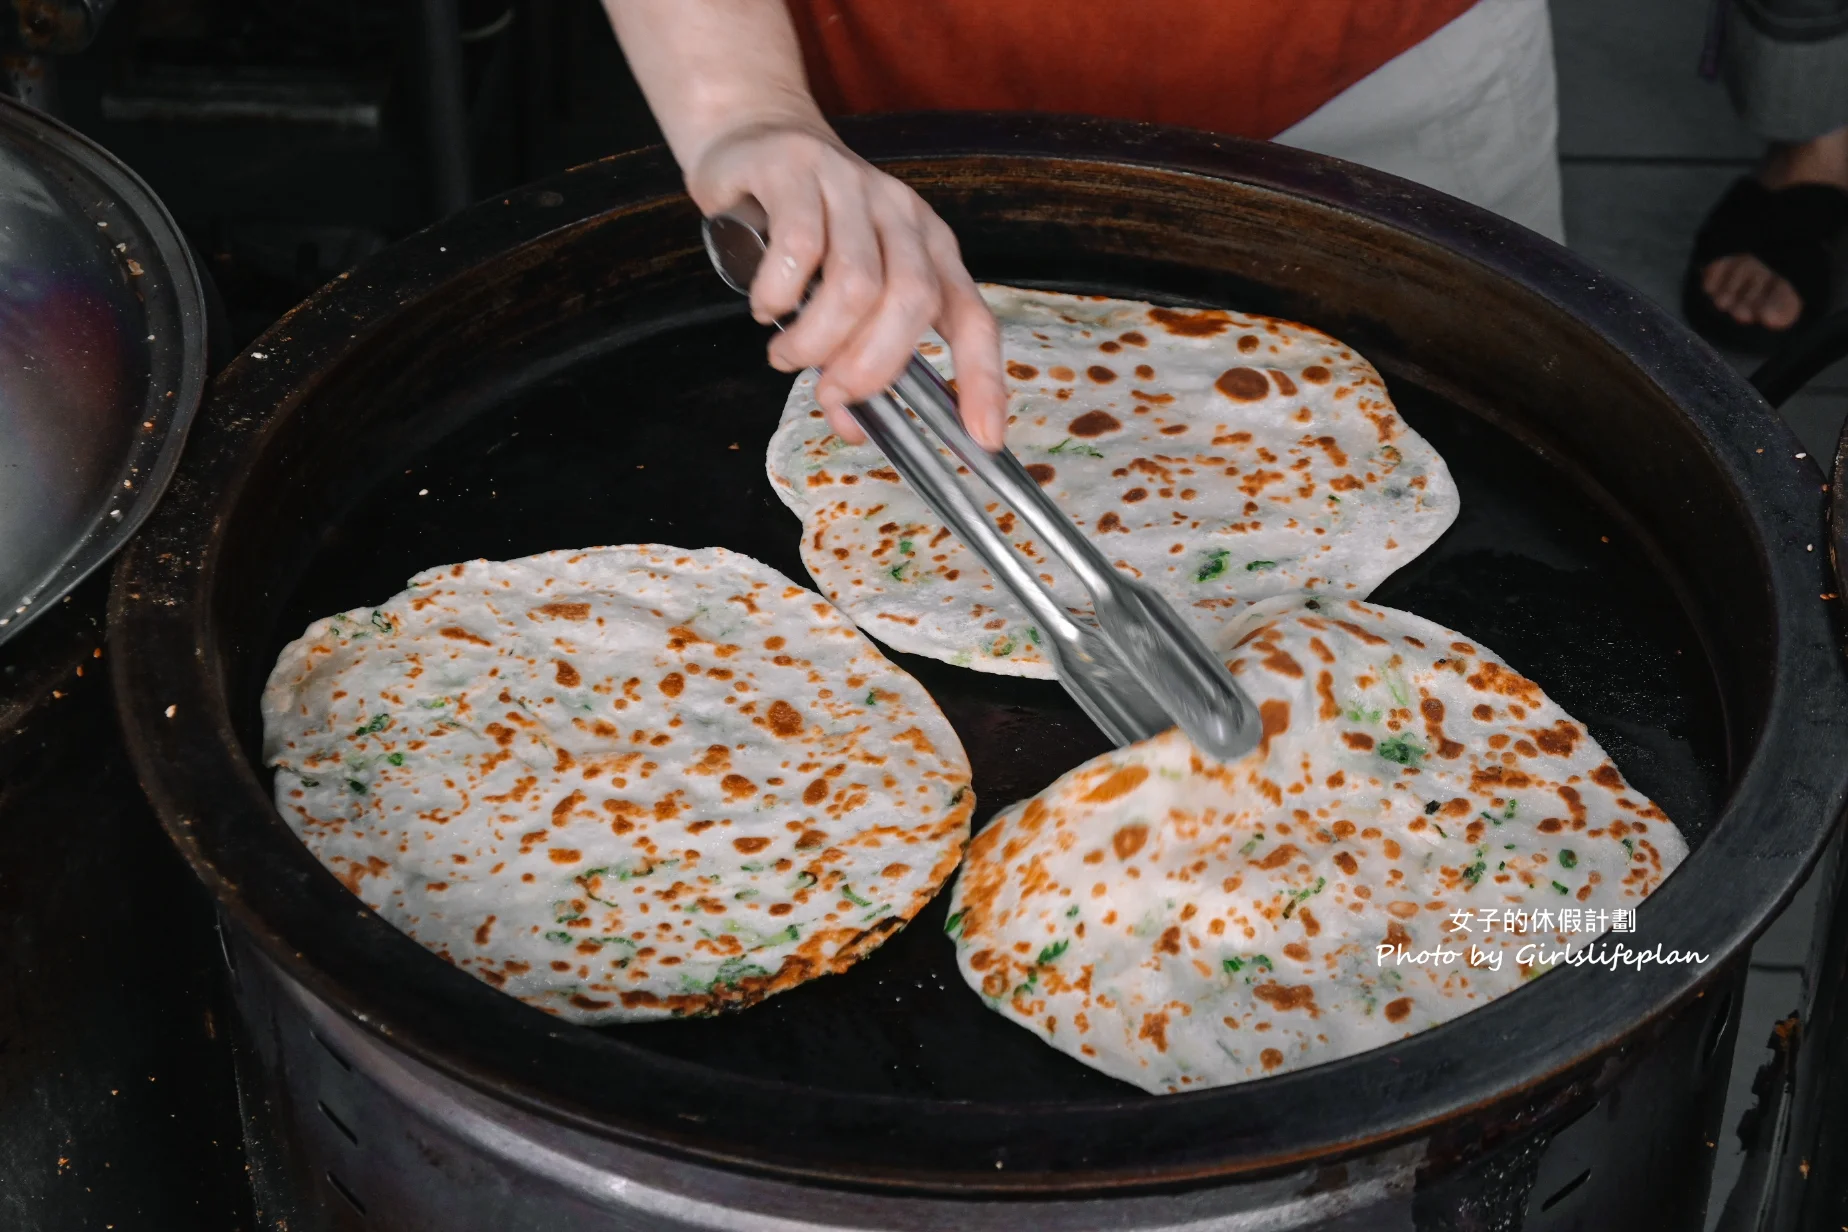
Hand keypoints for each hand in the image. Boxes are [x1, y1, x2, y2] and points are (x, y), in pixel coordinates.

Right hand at [688, 122, 1007, 450]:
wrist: (757, 139)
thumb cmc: (807, 231)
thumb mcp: (841, 292)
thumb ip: (853, 355)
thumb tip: (853, 426)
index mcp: (932, 250)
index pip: (974, 319)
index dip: (982, 379)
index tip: (982, 437)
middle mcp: (903, 216)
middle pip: (911, 302)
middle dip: (871, 366)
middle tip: (832, 391)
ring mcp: (853, 187)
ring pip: (854, 282)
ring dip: (815, 340)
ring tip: (786, 354)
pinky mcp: (797, 172)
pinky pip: (798, 247)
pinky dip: (779, 295)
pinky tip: (766, 307)